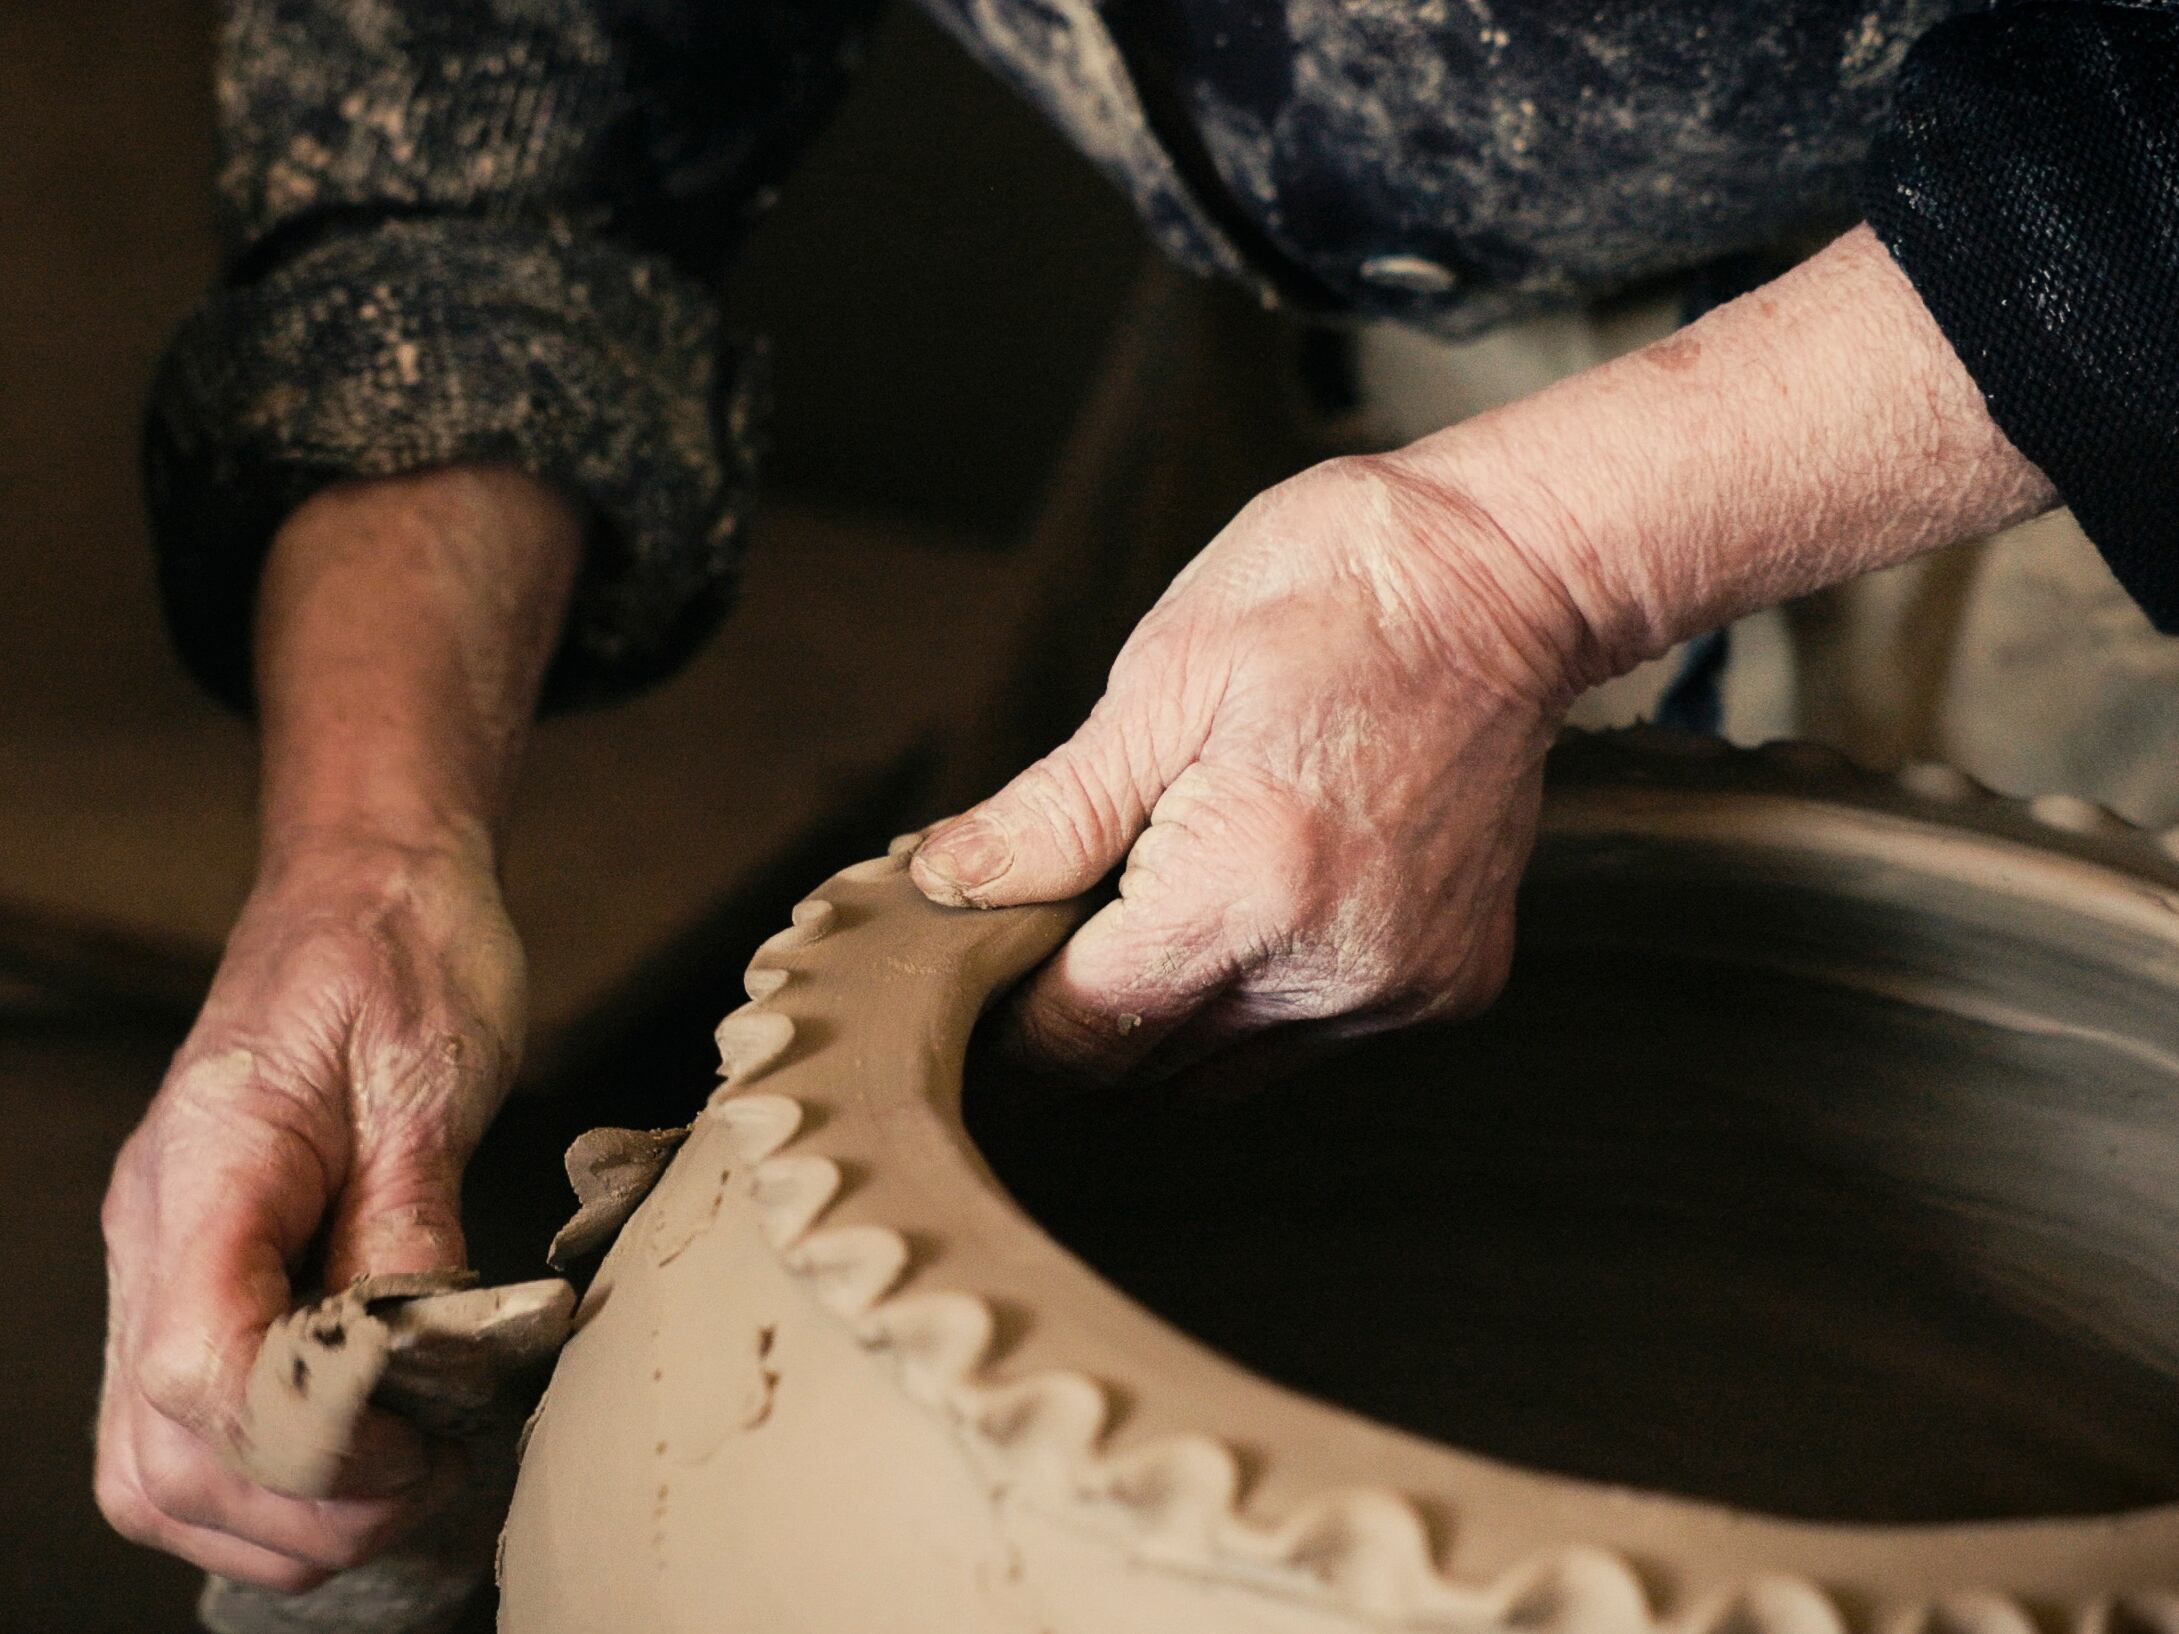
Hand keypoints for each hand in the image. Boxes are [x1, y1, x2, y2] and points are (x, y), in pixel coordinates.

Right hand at [96, 831, 524, 1588]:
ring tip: (403, 1490)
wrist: (368, 884)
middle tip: (430, 1489)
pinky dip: (261, 1481)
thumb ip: (412, 1219)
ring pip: (154, 1464)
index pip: (198, 1369)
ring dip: (273, 1518)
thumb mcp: (431, 1076)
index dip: (309, 1446)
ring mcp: (166, 1261)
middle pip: (161, 1454)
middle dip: (298, 1511)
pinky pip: (184, 1424)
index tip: (424, 1449)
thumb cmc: (405, 955)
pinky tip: (360, 1465)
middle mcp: (159, 1235)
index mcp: (210, 1172)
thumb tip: (423, 1351)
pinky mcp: (204, 1274)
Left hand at [911, 228, 2056, 1088]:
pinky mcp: (1445, 985)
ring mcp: (1399, 987)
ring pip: (1223, 1069)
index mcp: (1248, 884)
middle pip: (1146, 1069)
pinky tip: (1252, 895)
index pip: (1081, 1033)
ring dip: (1166, 1012)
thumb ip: (1051, 812)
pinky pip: (1306, 1038)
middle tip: (1050, 917)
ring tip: (1155, 894)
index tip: (971, 970)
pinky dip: (1253, 994)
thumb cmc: (1335, 590)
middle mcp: (1331, 965)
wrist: (1514, 574)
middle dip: (1078, 1014)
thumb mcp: (1163, 676)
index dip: (1007, 1016)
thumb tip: (944, 884)